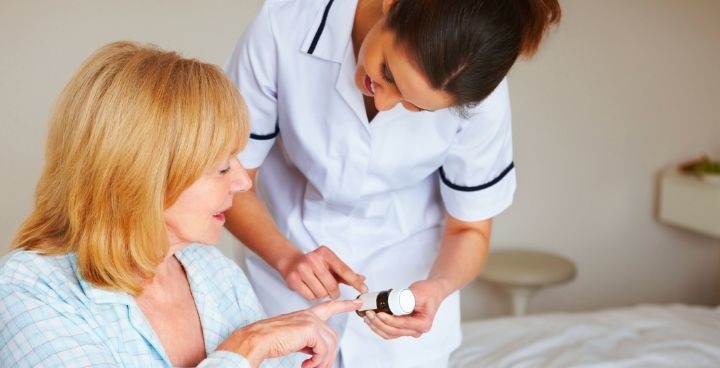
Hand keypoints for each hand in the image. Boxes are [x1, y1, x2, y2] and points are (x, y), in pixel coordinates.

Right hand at [218, 299, 361, 367]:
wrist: (257, 340)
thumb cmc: (269, 340)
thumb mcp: (293, 338)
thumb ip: (307, 341)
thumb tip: (317, 354)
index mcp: (305, 315)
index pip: (329, 306)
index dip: (344, 305)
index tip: (357, 302)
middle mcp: (309, 315)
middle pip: (332, 335)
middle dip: (328, 355)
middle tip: (318, 367)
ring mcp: (310, 321)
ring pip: (330, 343)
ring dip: (322, 361)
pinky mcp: (310, 329)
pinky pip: (324, 349)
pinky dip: (317, 361)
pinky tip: (306, 364)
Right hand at [277, 245, 367, 299]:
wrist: (291, 261)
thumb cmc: (314, 264)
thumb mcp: (330, 264)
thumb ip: (345, 273)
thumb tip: (362, 279)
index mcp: (325, 253)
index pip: (344, 270)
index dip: (355, 282)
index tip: (363, 289)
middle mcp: (313, 259)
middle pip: (332, 285)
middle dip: (335, 292)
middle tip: (333, 292)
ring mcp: (302, 269)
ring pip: (321, 293)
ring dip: (323, 294)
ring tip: (319, 287)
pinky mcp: (293, 279)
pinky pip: (310, 297)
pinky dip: (313, 297)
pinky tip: (311, 289)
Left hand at [361, 280, 444, 338]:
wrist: (432, 291)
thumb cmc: (428, 292)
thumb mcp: (417, 292)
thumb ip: (405, 299)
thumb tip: (391, 302)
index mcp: (423, 324)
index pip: (401, 325)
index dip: (388, 320)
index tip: (378, 313)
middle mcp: (416, 330)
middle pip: (393, 332)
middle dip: (378, 323)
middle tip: (369, 313)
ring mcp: (409, 330)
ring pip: (389, 334)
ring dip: (376, 326)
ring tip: (367, 316)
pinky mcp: (403, 328)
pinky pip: (389, 331)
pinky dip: (379, 326)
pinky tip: (371, 319)